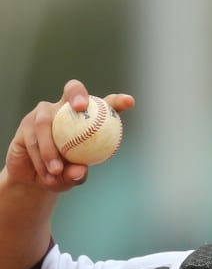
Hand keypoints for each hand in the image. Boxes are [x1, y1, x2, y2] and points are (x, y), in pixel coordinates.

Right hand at [4, 79, 134, 193]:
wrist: (35, 179)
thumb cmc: (63, 175)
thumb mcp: (73, 178)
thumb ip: (77, 174)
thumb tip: (79, 169)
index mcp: (87, 119)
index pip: (106, 105)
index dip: (118, 101)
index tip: (129, 102)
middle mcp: (65, 110)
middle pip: (72, 89)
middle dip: (78, 94)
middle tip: (81, 106)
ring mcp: (43, 114)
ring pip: (45, 123)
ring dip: (50, 148)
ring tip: (57, 171)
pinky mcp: (26, 125)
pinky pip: (33, 139)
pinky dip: (40, 158)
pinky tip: (47, 173)